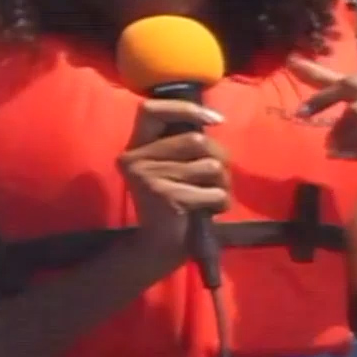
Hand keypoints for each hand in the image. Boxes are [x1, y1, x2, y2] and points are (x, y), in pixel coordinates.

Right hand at [116, 99, 230, 256]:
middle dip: (219, 158)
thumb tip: (215, 120)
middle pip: (196, 140)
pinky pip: (214, 192)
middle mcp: (135, 158)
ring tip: (211, 196)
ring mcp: (148, 177)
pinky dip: (221, 202)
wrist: (156, 248)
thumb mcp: (171, 167)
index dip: (185, 108)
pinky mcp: (166, 197)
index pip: (150, 109)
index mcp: (135, 146)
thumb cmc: (173, 203)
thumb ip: (184, 143)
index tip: (215, 120)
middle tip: (218, 178)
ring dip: (222, 183)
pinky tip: (211, 211)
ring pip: (209, 166)